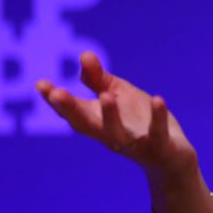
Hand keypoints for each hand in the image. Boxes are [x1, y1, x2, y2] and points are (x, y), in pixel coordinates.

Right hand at [35, 51, 198, 183]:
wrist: (171, 157)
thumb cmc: (138, 121)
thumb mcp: (118, 95)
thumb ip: (99, 79)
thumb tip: (84, 55)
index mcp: (97, 122)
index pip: (71, 112)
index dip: (55, 100)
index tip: (41, 84)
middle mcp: (110, 135)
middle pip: (85, 125)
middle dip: (70, 109)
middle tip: (56, 93)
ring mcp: (134, 143)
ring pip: (117, 133)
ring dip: (110, 116)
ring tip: (106, 96)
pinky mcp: (159, 146)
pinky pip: (157, 132)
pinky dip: (157, 117)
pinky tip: (158, 99)